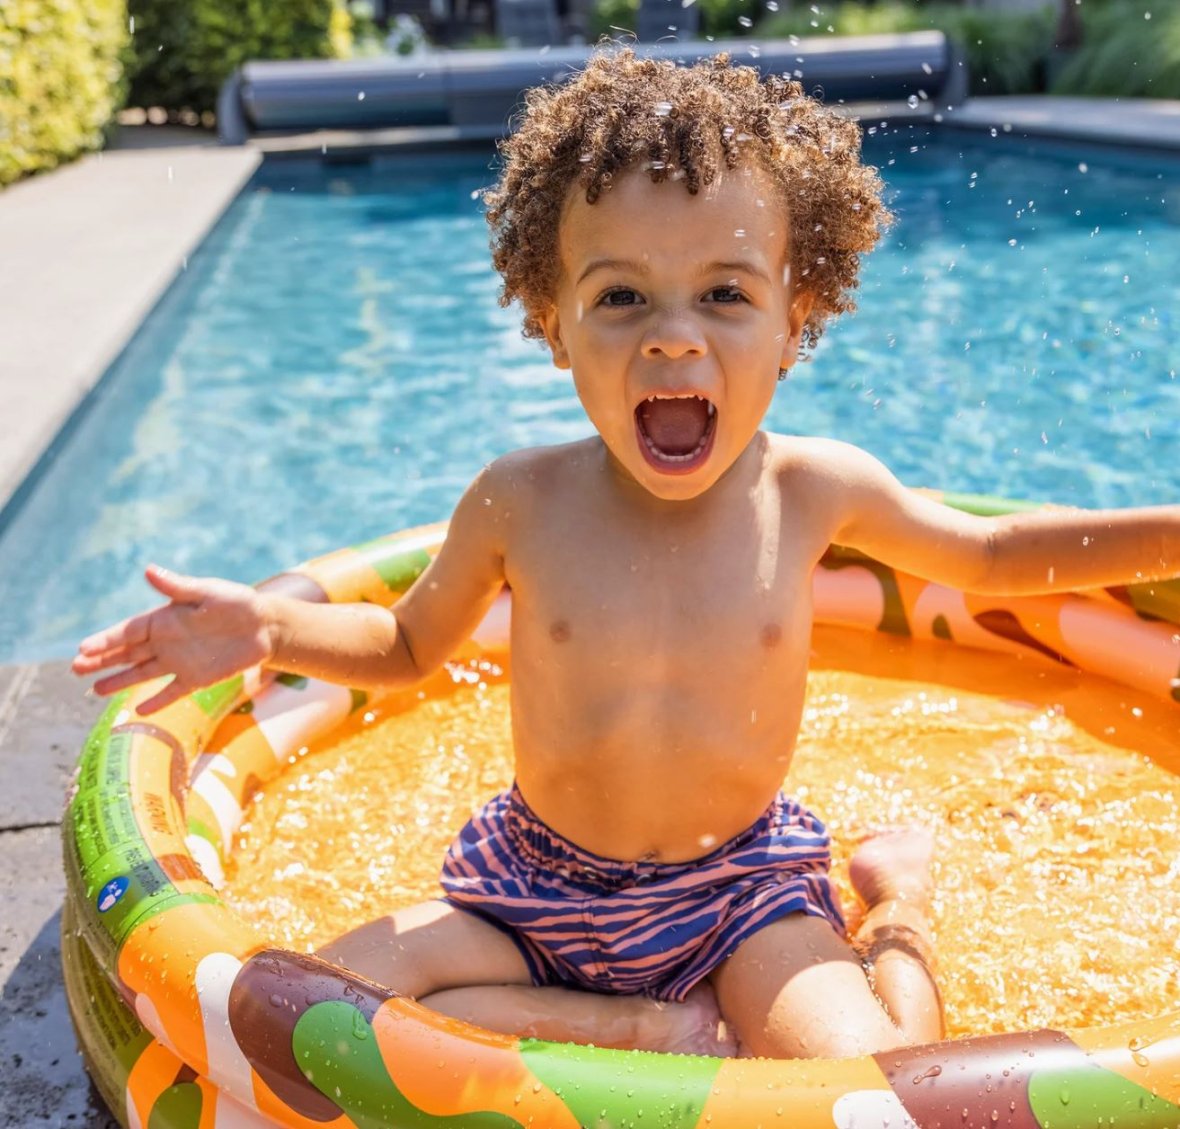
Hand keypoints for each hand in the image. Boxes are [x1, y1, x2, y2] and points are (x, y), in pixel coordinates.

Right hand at [72, 565, 273, 714]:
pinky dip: (157, 701)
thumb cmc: (236, 603)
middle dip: (101, 661)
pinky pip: (172, 692)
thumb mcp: (207, 592)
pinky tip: (139, 711)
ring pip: (142, 673)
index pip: (127, 632)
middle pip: (127, 653)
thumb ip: (177, 586)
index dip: (105, 640)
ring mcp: (179, 661)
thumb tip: (148, 569)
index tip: (83, 650)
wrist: (266, 626)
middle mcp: (166, 641)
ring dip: (119, 682)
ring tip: (93, 691)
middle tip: (75, 669)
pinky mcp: (197, 678)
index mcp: (164, 619)